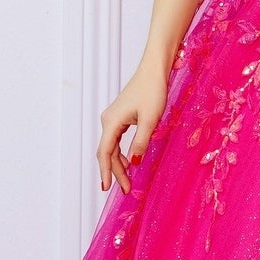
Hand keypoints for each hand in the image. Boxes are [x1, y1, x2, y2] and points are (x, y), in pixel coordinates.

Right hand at [98, 60, 169, 193]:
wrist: (154, 70)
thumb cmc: (153, 91)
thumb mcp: (150, 120)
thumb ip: (141, 142)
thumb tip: (134, 163)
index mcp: (112, 122)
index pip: (105, 153)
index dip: (106, 171)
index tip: (106, 188)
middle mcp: (108, 120)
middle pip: (108, 152)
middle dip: (116, 172)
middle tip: (126, 189)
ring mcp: (113, 118)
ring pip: (112, 146)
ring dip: (119, 163)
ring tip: (128, 180)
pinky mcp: (120, 116)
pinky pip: (116, 139)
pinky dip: (121, 152)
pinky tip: (129, 161)